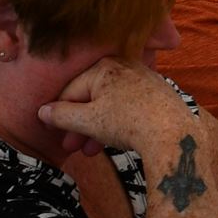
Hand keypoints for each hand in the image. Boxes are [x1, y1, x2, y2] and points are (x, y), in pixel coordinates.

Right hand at [37, 57, 190, 159]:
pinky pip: (128, 106)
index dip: (58, 113)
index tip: (52, 132)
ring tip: (91, 151)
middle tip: (71, 147)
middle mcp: (123, 66)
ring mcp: (142, 78)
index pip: (70, 90)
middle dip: (78, 125)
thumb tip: (43, 111)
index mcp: (103, 66)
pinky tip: (113, 142)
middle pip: (91, 97)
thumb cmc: (129, 122)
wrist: (174, 132)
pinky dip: (116, 123)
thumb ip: (61, 115)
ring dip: (96, 129)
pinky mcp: (157, 93)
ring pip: (109, 104)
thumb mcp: (88, 121)